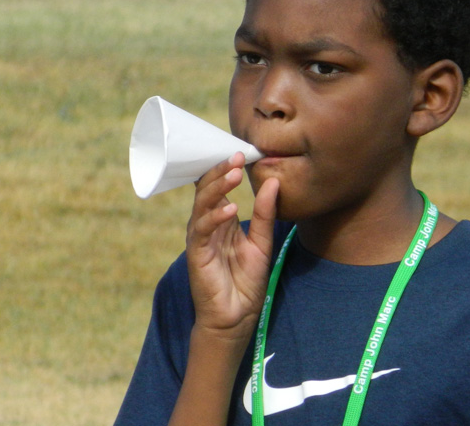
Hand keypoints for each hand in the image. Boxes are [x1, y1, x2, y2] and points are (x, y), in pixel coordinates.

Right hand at [186, 152, 278, 339]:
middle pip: (207, 189)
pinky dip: (214, 217)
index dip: (227, 168)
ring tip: (234, 173)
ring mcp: (200, 238)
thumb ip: (264, 214)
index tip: (244, 151)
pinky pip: (201, 230)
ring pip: (202, 204)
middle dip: (221, 171)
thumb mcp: (261, 243)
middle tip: (237, 155)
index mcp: (221, 219)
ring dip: (217, 187)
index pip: (218, 186)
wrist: (235, 318)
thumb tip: (273, 181)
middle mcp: (207, 224)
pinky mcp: (196, 254)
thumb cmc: (245, 282)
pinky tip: (229, 209)